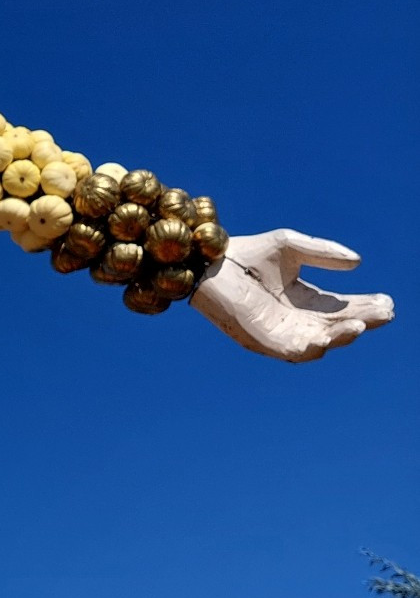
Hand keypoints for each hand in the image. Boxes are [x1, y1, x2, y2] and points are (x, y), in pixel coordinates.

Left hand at [190, 228, 393, 361]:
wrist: (208, 262)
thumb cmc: (245, 253)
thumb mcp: (291, 246)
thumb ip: (322, 253)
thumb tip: (358, 262)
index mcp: (303, 298)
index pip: (341, 307)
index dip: (364, 306)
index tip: (388, 301)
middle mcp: (295, 319)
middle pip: (336, 326)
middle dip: (362, 321)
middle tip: (385, 313)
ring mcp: (280, 332)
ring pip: (320, 342)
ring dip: (342, 336)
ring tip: (361, 325)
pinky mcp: (263, 341)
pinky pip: (293, 350)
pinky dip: (312, 347)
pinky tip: (328, 337)